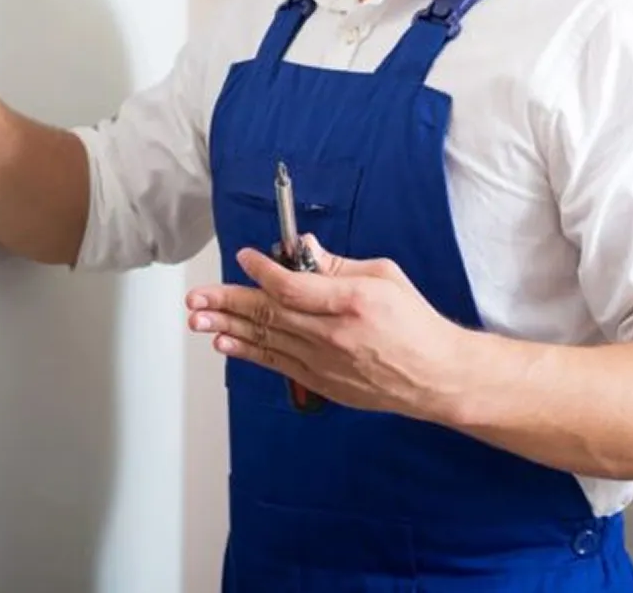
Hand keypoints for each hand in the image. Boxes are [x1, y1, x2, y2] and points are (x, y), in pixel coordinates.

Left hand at [185, 235, 467, 420]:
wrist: (436, 376)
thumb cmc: (414, 322)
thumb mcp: (383, 276)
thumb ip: (336, 263)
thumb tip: (300, 247)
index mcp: (351, 302)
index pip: (292, 286)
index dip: (262, 270)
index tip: (245, 257)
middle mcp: (333, 336)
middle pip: (269, 315)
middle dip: (227, 302)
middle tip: (196, 297)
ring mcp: (325, 365)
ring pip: (266, 341)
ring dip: (228, 327)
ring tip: (197, 318)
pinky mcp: (323, 384)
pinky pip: (276, 364)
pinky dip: (248, 352)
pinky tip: (226, 341)